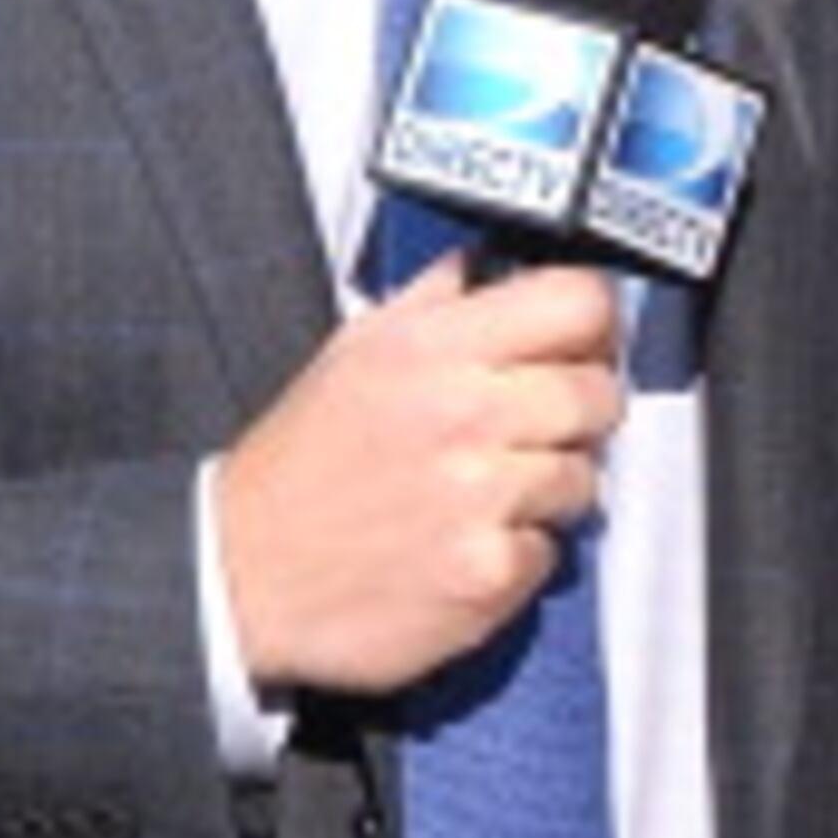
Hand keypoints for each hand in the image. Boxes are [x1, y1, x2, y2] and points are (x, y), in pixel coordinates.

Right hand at [215, 258, 624, 697]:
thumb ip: (432, 302)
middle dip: (578, 414)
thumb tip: (489, 264)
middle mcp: (463, 414)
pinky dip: (518, 555)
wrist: (239, 572)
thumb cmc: (300, 465)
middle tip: (532, 432)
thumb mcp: (353, 352)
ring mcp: (479, 497)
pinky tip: (466, 544)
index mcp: (432, 347)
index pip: (578, 301)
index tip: (583, 344)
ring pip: (584, 477)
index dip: (594, 325)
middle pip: (598, 393)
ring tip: (484, 494)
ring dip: (549, 490)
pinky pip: (552, 553)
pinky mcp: (486, 572)